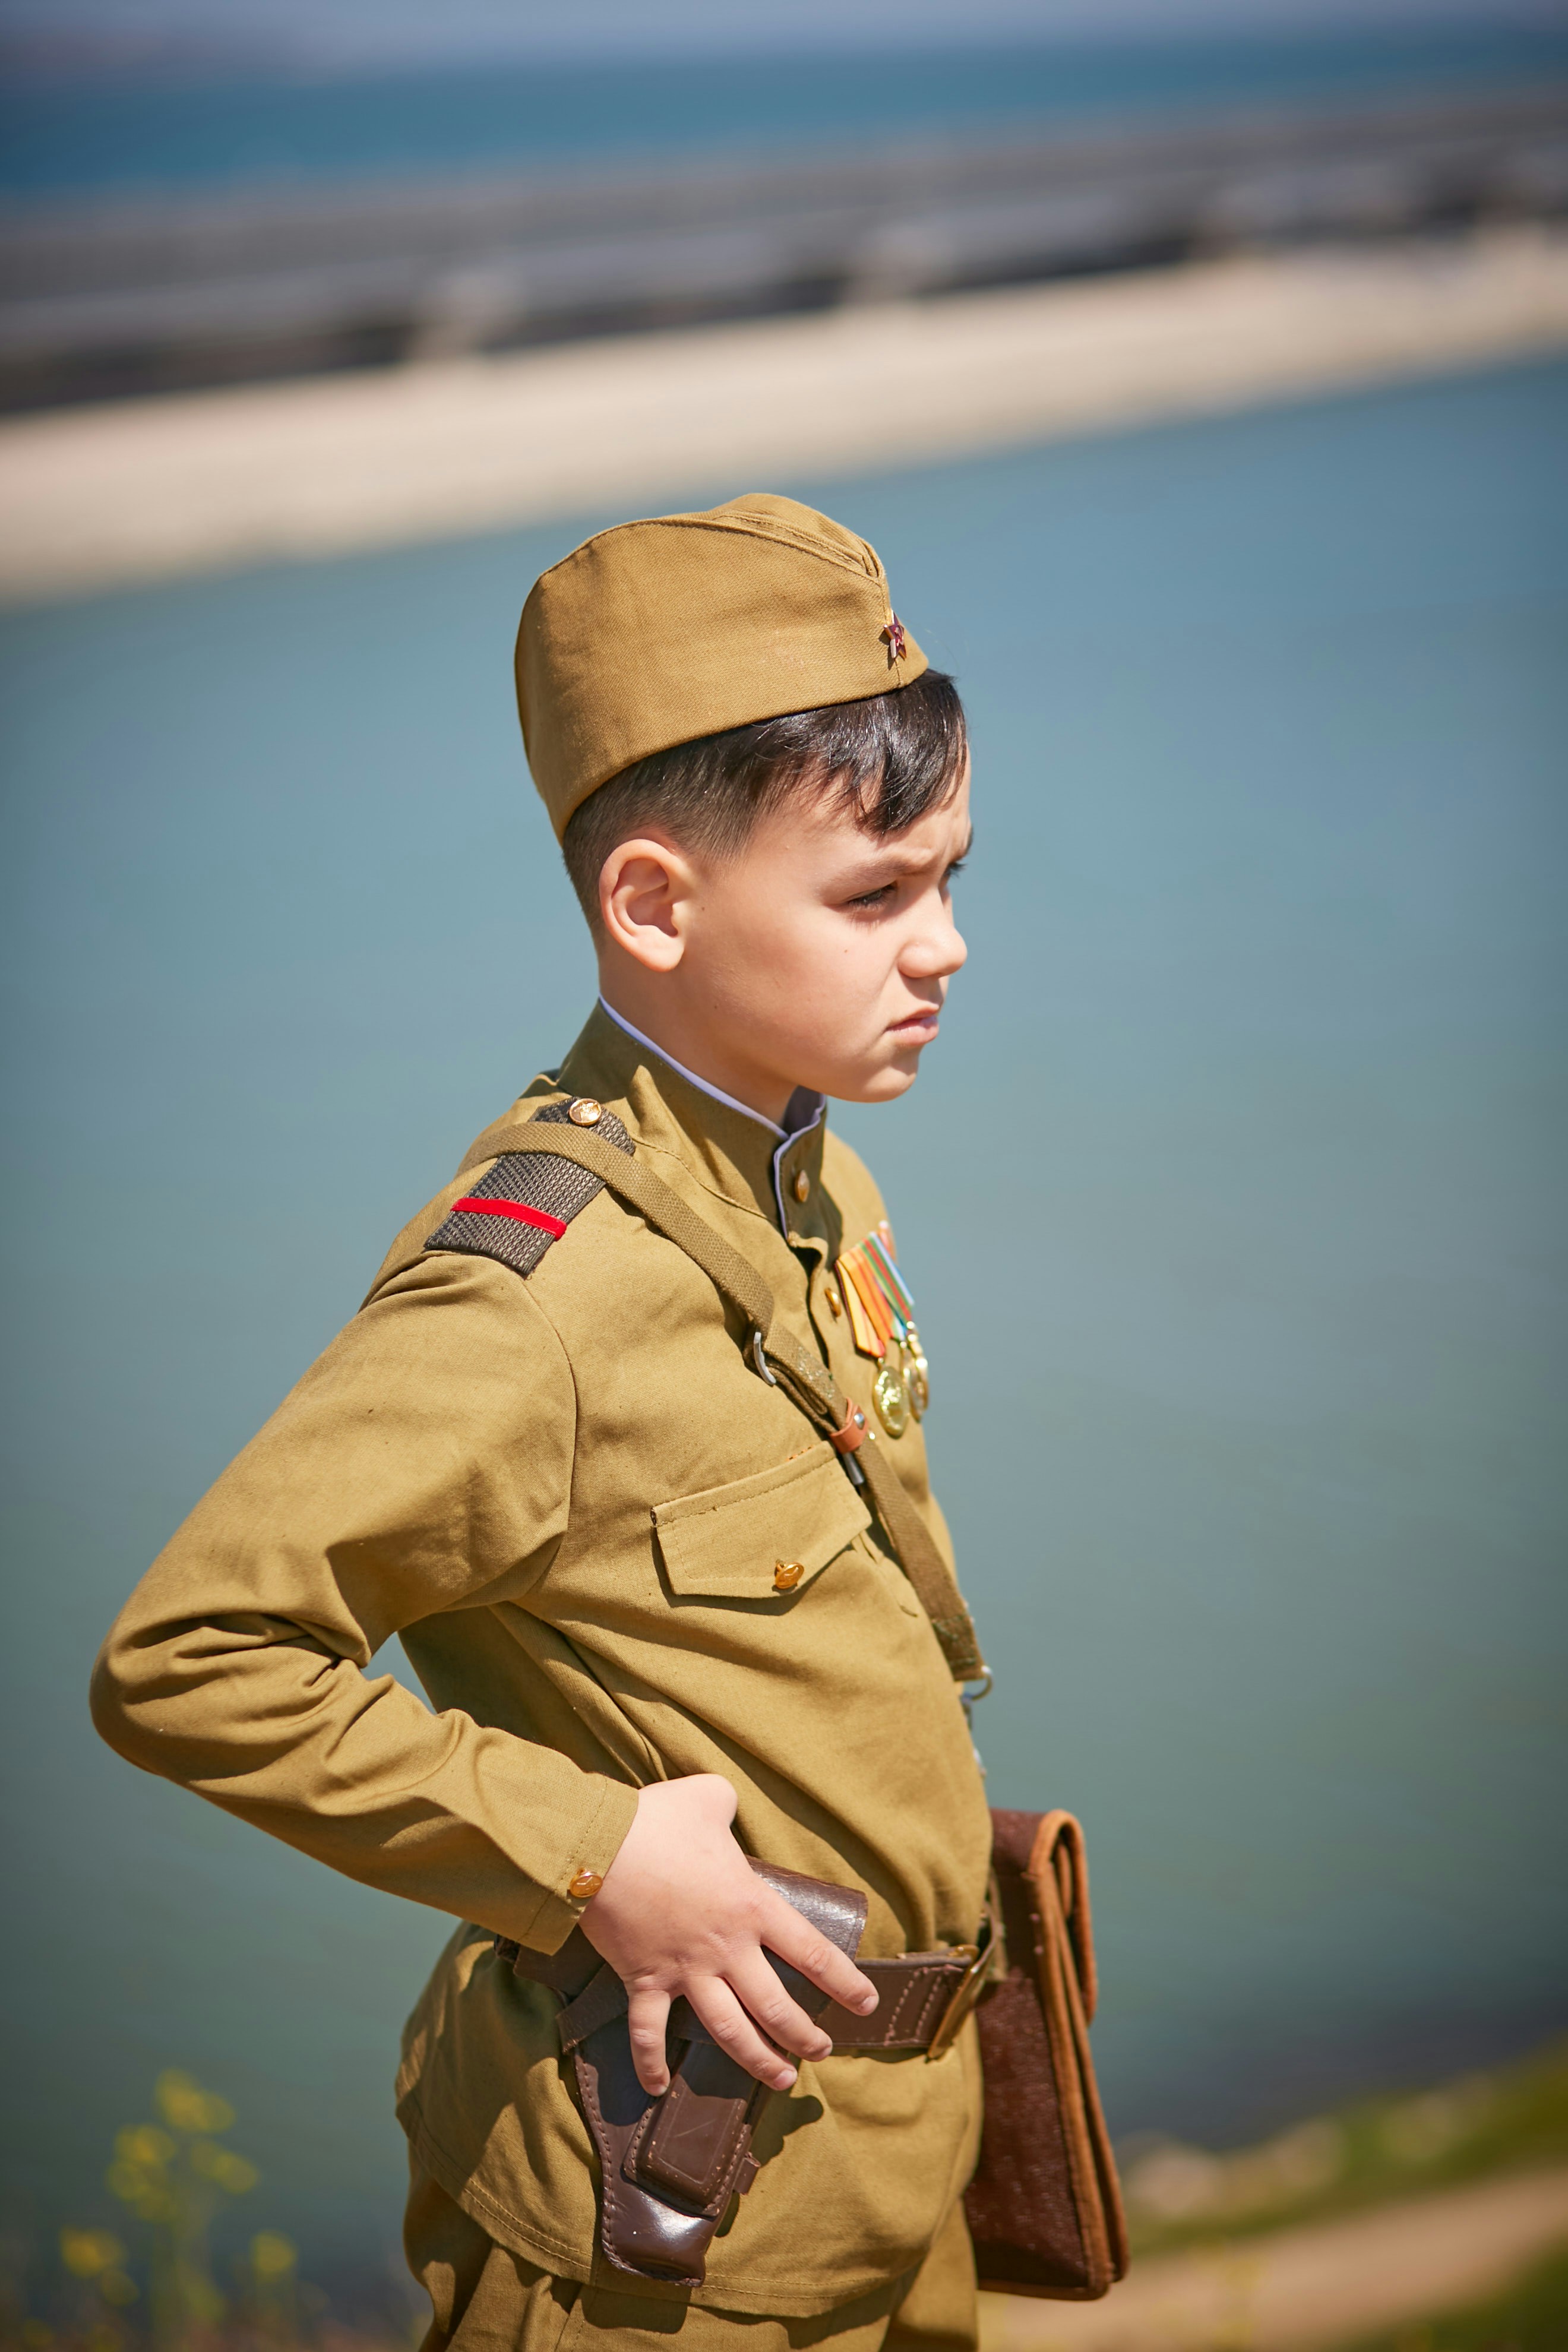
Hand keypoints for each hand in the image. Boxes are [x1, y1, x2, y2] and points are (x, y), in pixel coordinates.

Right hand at [579, 1774, 877, 2095]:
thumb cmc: (658, 1820)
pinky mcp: (643, 1981)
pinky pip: (648, 2033)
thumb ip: (727, 1803)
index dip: (845, 1983)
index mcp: (751, 1907)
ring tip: (781, 2079)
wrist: (600, 1846)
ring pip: (729, 2031)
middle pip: (775, 2007)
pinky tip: (657, 2088)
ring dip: (757, 2061)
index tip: (865, 2004)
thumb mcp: (708, 1796)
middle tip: (822, 2051)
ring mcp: (684, 1971)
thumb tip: (725, 1806)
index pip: (812, 1953)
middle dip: (804, 2036)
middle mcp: (726, 1948)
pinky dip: (650, 2064)